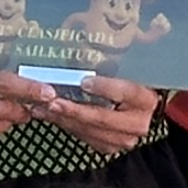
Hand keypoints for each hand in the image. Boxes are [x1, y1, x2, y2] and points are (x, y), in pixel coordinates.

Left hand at [38, 73, 159, 153]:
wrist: (137, 107)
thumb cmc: (128, 82)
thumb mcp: (124, 70)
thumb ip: (110, 61)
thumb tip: (88, 41)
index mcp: (145, 100)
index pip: (126, 93)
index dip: (105, 88)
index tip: (84, 82)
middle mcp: (138, 123)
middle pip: (104, 118)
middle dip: (75, 111)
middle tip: (53, 101)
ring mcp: (125, 139)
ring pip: (90, 131)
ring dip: (64, 120)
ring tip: (43, 108)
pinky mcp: (110, 147)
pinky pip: (85, 137)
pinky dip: (66, 125)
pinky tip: (50, 116)